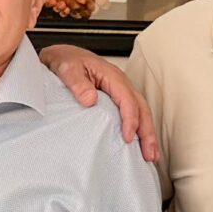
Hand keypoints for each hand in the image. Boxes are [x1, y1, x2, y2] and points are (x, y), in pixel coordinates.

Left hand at [36, 42, 160, 164]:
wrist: (62, 56)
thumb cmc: (66, 60)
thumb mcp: (67, 69)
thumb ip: (77, 83)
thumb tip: (90, 100)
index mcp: (112, 76)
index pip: (127, 99)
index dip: (130, 119)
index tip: (127, 137)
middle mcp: (121, 83)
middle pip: (141, 108)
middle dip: (147, 132)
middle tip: (149, 154)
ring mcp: (121, 91)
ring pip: (141, 112)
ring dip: (147, 134)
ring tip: (150, 155)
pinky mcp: (117, 98)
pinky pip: (133, 113)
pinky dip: (140, 130)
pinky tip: (140, 145)